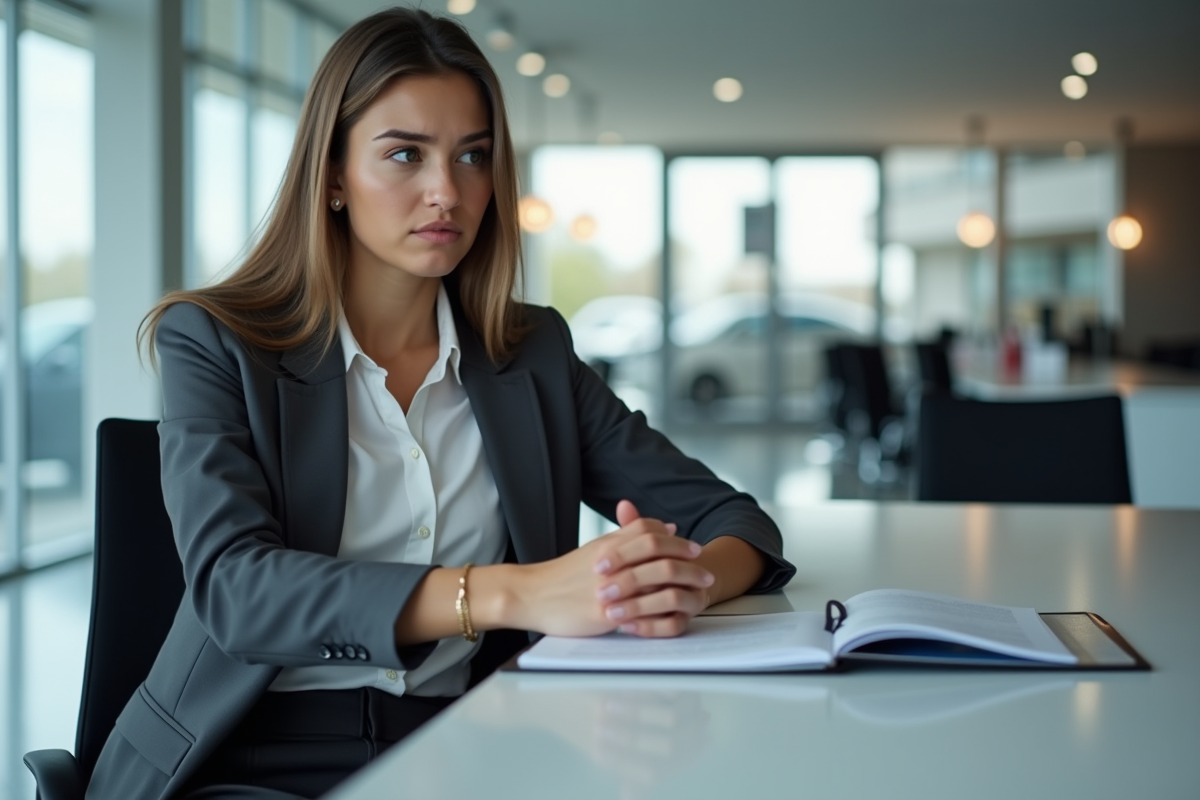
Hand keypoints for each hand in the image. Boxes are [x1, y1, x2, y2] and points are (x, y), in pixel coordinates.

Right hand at [512, 500, 711, 637]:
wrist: (531, 595)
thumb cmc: (564, 575)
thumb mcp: (596, 550)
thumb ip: (628, 537)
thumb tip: (665, 528)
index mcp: (609, 543)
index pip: (649, 531)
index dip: (675, 539)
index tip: (694, 548)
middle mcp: (612, 560)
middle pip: (658, 552)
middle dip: (688, 562)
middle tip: (706, 573)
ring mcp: (609, 586)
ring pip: (656, 580)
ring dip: (682, 586)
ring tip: (699, 593)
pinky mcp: (604, 612)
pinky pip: (642, 611)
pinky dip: (662, 612)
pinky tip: (676, 615)